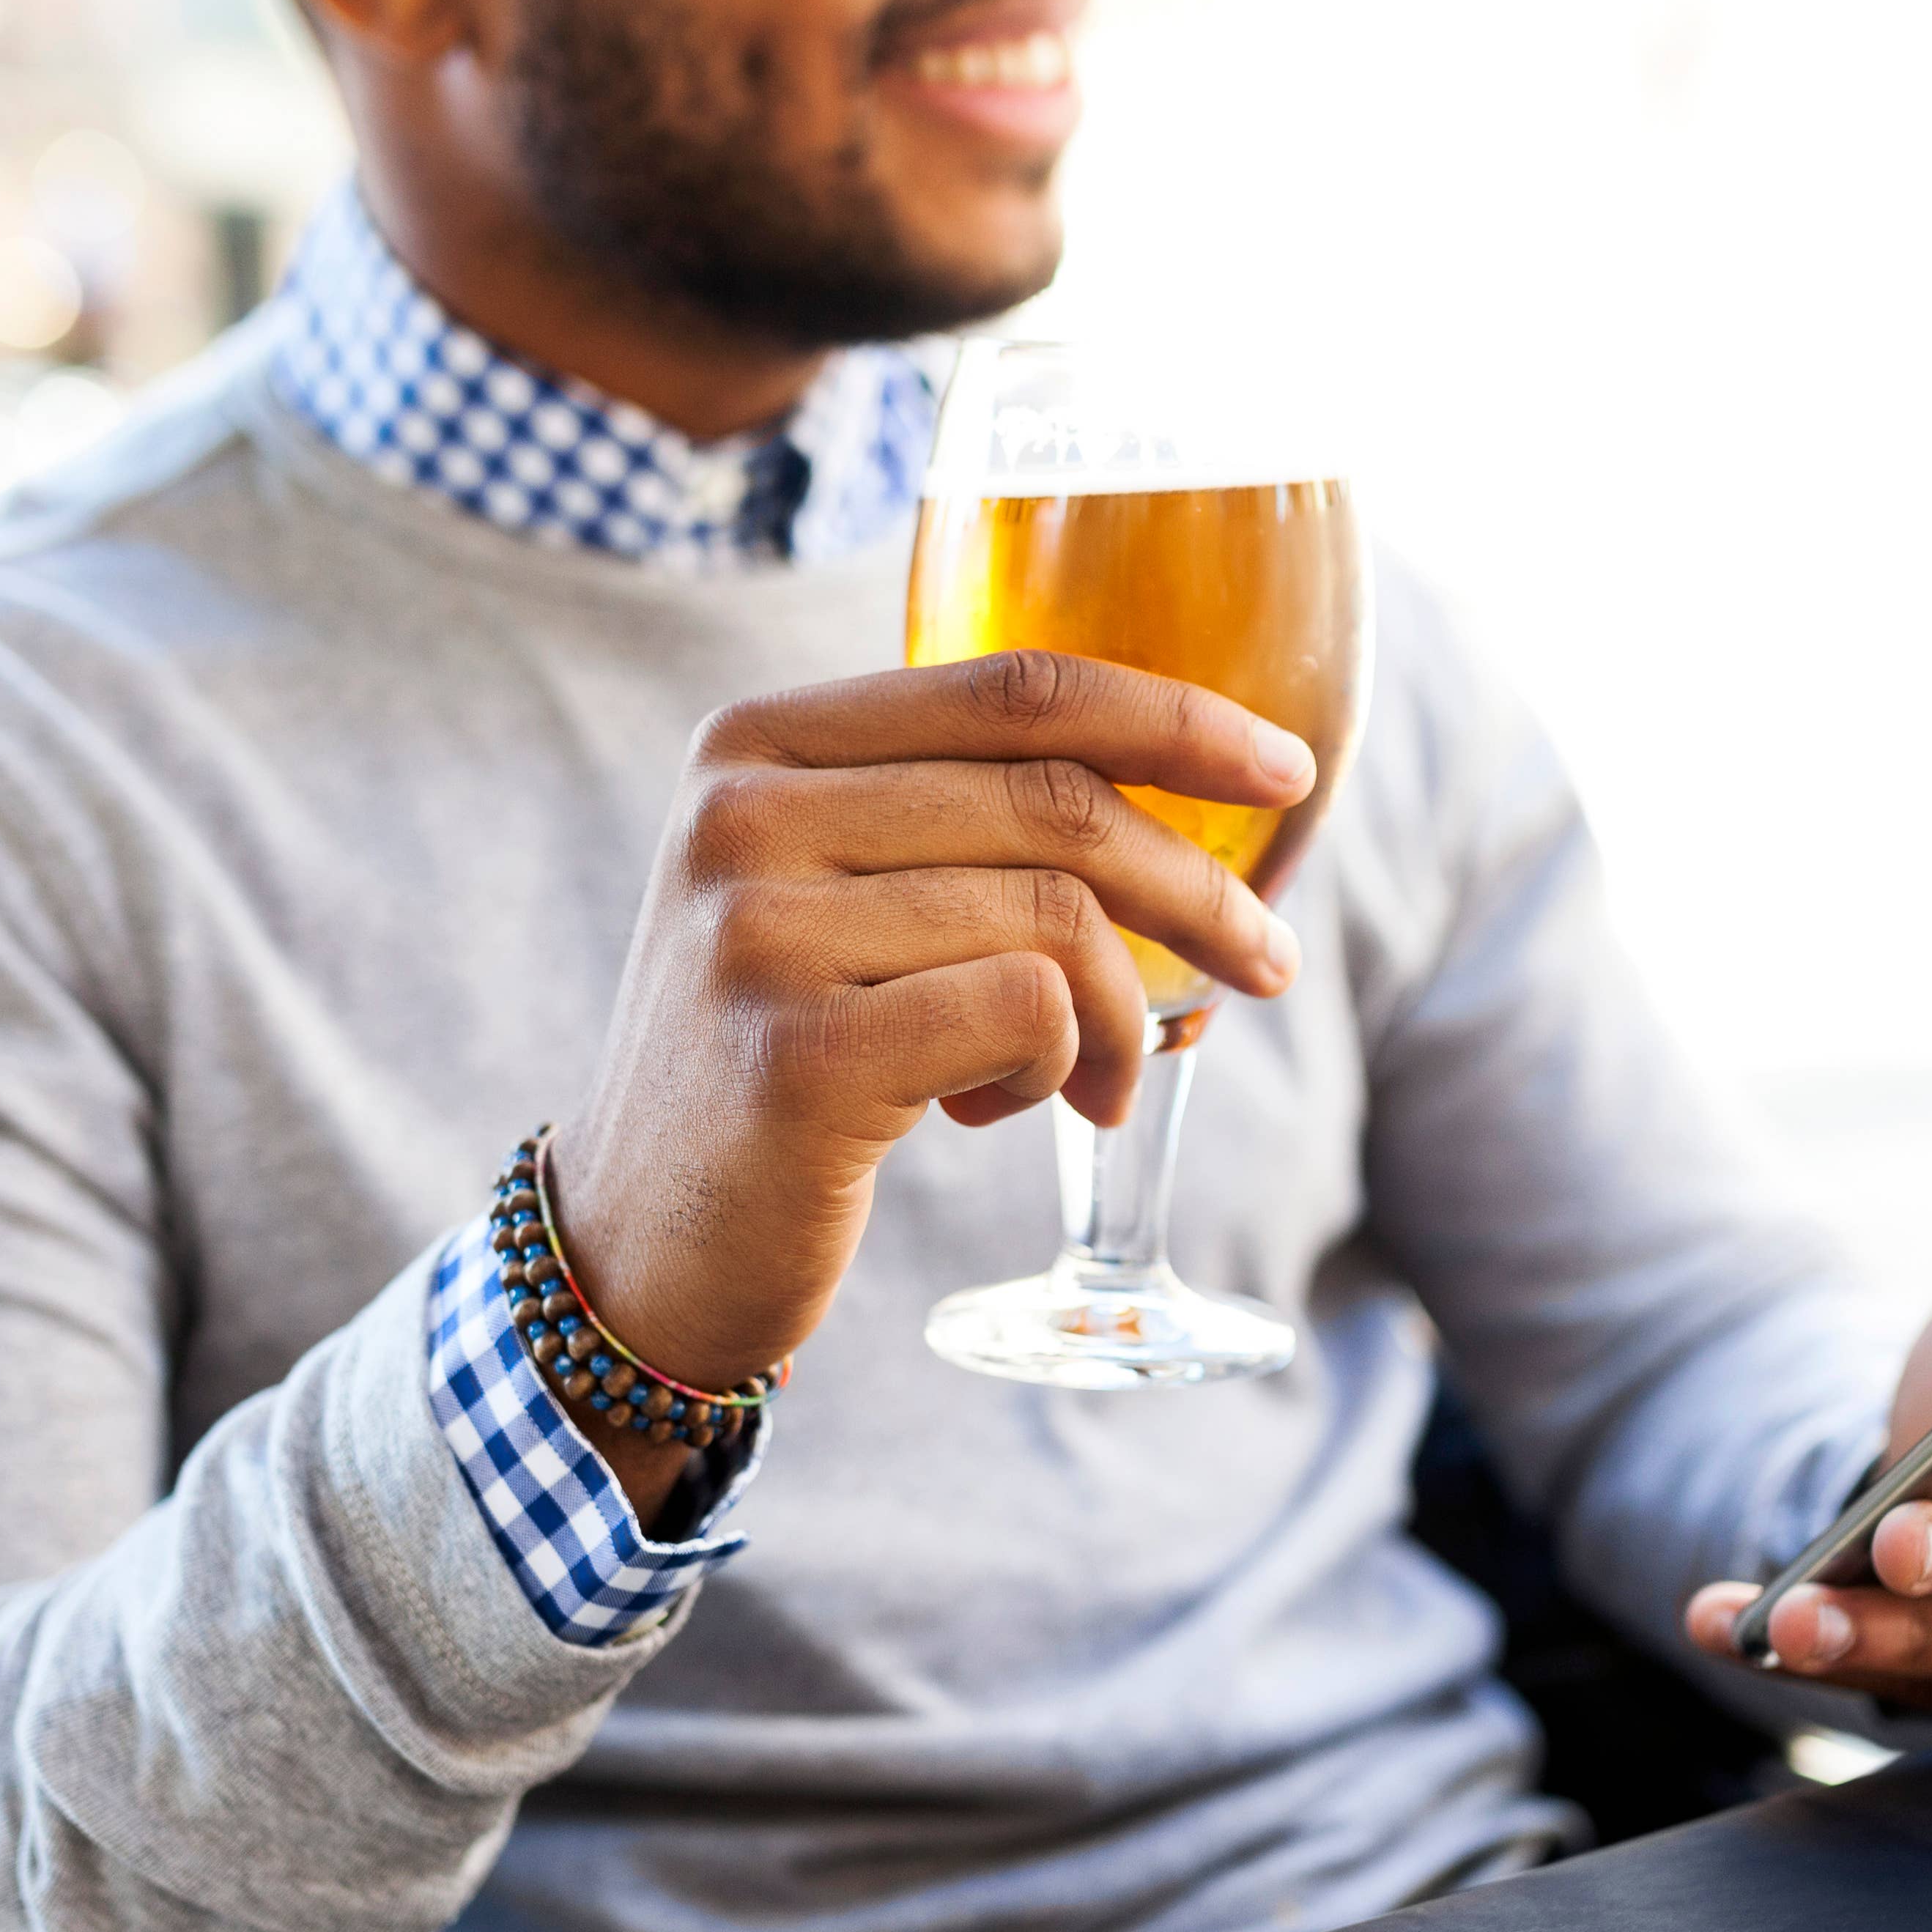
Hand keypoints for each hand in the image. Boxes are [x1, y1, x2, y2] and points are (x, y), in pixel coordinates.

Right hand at [548, 651, 1311, 1505]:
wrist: (642, 1244)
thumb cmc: (781, 1061)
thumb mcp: (830, 900)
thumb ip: (947, 821)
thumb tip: (1189, 793)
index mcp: (755, 743)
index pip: (1012, 686)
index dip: (1174, 716)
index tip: (1289, 770)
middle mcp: (742, 814)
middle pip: (1056, 803)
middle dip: (1200, 890)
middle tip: (1265, 964)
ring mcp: (757, 931)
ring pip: (1055, 918)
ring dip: (1123, 1015)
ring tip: (1097, 1081)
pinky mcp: (796, 1055)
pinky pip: (1025, 1011)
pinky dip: (1060, 1064)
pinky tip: (1006, 1111)